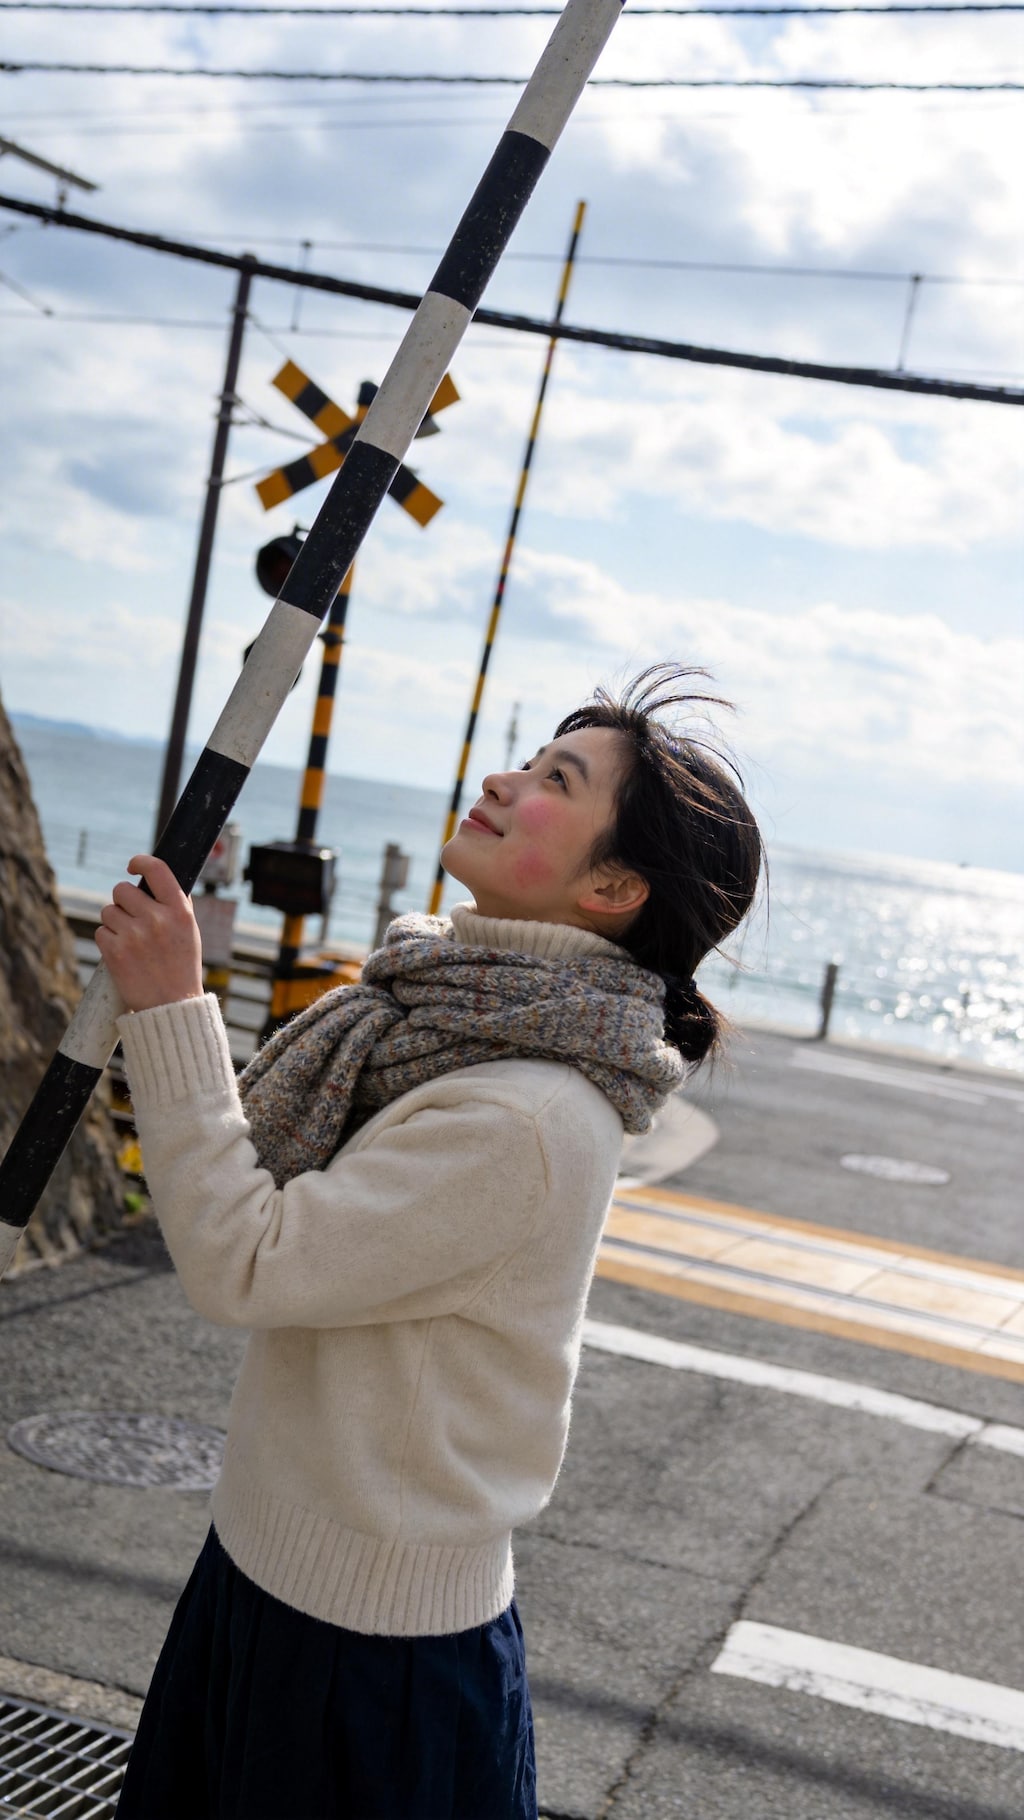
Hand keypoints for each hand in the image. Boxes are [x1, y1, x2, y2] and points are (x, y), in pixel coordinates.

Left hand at [95, 855, 204, 1012]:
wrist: (172, 1006)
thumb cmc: (182, 967)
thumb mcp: (190, 932)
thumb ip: (177, 905)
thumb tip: (159, 878)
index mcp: (179, 911)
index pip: (157, 869)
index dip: (140, 862)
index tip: (132, 866)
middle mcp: (157, 919)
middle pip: (122, 890)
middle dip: (124, 902)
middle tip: (133, 919)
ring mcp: (134, 935)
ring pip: (108, 911)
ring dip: (114, 922)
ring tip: (131, 941)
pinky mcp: (115, 951)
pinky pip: (100, 931)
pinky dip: (108, 941)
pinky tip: (124, 954)